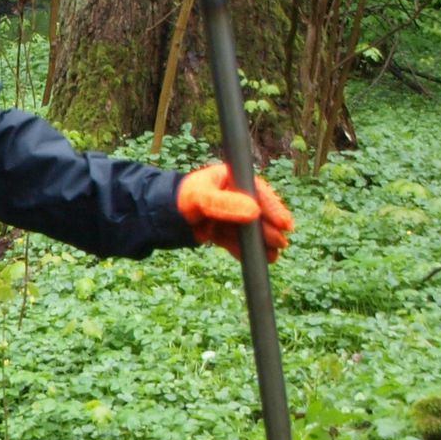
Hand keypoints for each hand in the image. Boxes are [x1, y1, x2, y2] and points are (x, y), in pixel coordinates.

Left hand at [177, 160, 292, 261]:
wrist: (155, 217)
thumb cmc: (178, 199)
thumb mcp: (201, 198)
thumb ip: (224, 204)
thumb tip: (254, 212)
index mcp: (230, 179)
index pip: (257, 194)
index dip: (273, 209)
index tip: (285, 224)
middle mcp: (230, 196)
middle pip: (256, 213)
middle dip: (269, 229)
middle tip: (281, 244)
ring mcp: (224, 214)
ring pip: (246, 230)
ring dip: (260, 243)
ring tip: (272, 257)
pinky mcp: (216, 230)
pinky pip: (234, 241)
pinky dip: (243, 250)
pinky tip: (255, 260)